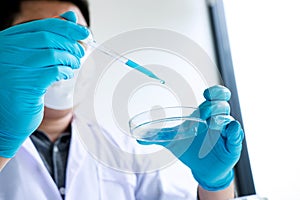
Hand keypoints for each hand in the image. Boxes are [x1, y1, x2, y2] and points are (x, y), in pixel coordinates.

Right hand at [0, 11, 88, 157]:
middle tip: (80, 52)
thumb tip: (70, 16)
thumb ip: (50, 37)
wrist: (6, 116)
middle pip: (48, 37)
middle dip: (71, 43)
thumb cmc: (21, 83)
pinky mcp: (25, 85)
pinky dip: (66, 71)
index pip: (42, 25)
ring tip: (74, 64)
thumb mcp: (32, 57)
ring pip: (52, 53)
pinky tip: (67, 74)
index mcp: (9, 40)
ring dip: (70, 58)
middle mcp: (8, 51)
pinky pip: (53, 71)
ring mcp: (14, 68)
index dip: (66, 27)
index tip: (83, 32)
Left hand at [138, 85, 243, 190]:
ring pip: (229, 119)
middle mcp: (218, 121)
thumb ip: (158, 136)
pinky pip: (237, 134)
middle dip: (215, 105)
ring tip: (212, 124)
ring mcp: (226, 132)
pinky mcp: (233, 145)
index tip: (206, 93)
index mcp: (206, 115)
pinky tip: (229, 130)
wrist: (203, 168)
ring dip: (222, 119)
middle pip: (222, 105)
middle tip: (205, 112)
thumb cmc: (191, 149)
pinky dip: (234, 131)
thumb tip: (138, 137)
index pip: (215, 97)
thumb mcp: (174, 141)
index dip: (214, 92)